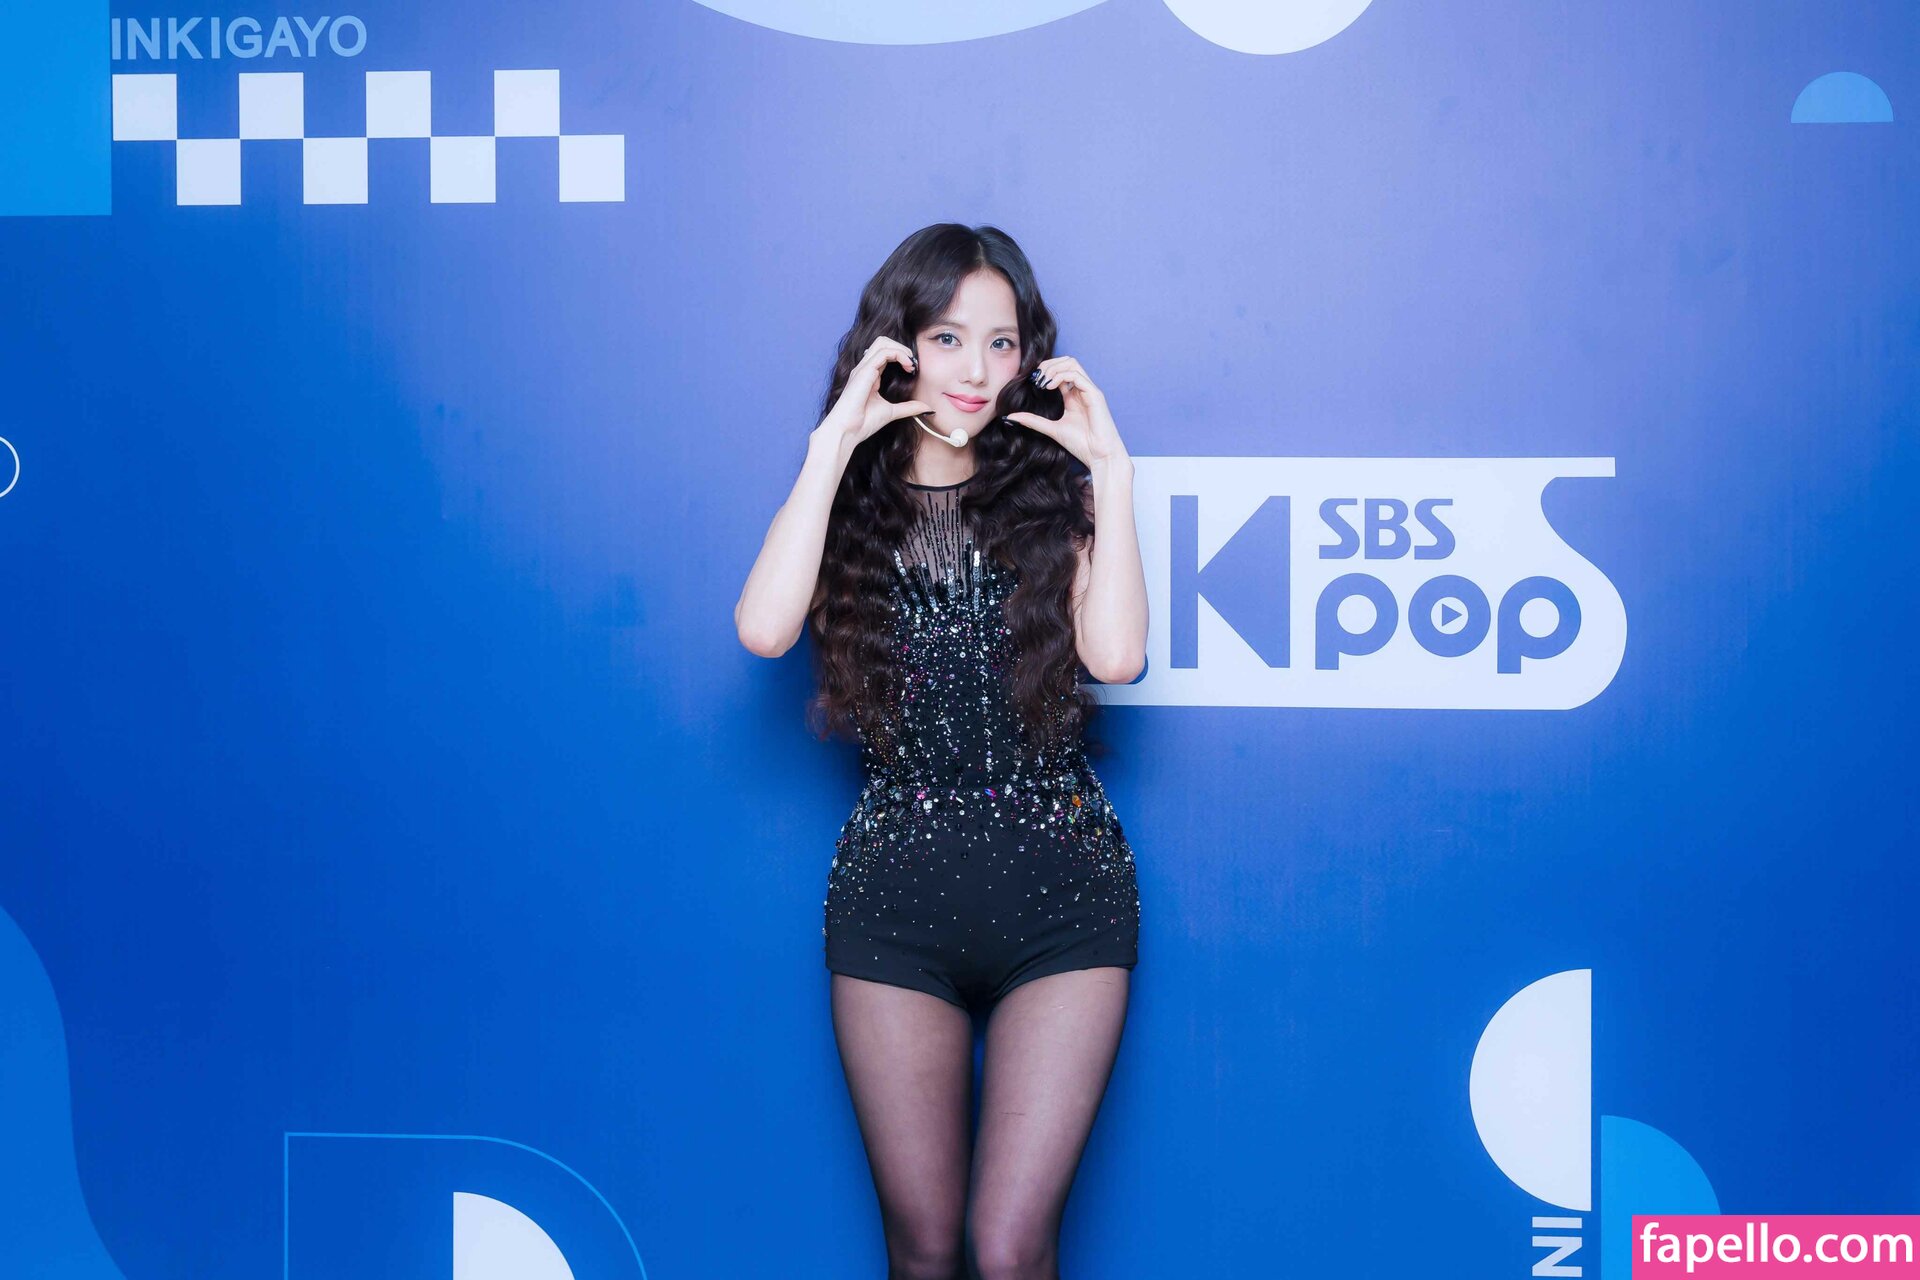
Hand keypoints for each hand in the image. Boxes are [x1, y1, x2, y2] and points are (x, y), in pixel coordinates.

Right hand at [821, 337, 933, 445]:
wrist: (847, 431)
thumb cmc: (862, 423)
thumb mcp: (892, 412)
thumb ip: (908, 408)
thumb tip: (927, 408)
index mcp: (869, 375)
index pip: (885, 353)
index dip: (902, 356)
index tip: (913, 370)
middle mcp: (865, 368)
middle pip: (882, 341)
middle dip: (901, 347)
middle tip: (913, 363)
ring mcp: (863, 368)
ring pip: (883, 342)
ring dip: (901, 349)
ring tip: (911, 364)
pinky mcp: (864, 372)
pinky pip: (883, 353)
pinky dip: (899, 354)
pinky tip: (907, 366)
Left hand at [1004, 356, 1127, 469]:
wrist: (1099, 456)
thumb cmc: (1081, 444)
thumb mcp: (1051, 429)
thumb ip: (1033, 421)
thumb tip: (1011, 416)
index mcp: (1073, 396)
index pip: (1060, 372)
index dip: (1045, 371)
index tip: (1031, 380)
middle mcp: (1082, 390)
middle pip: (1067, 361)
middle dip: (1049, 364)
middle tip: (1035, 377)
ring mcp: (1089, 390)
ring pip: (1072, 363)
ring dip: (1054, 368)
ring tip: (1042, 381)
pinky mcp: (1094, 394)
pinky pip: (1077, 375)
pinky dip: (1061, 376)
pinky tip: (1049, 386)